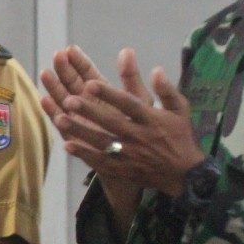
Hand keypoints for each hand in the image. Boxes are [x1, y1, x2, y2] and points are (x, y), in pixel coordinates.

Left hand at [43, 46, 204, 193]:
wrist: (185, 174)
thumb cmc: (180, 136)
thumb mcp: (180, 109)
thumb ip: (167, 89)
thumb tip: (157, 69)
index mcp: (151, 119)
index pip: (128, 104)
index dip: (109, 94)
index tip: (90, 83)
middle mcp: (138, 136)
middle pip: (110, 122)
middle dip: (89, 111)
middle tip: (69, 100)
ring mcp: (129, 154)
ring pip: (101, 141)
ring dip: (80, 131)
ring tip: (59, 119)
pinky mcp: (123, 169)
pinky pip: (100, 161)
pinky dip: (84, 154)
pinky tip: (67, 145)